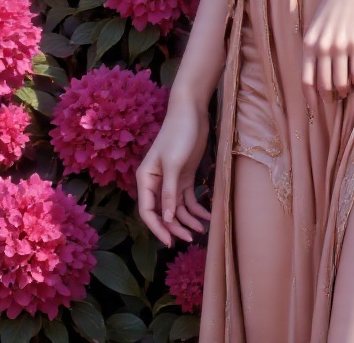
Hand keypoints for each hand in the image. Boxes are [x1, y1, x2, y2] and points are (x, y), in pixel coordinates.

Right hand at [135, 93, 212, 247]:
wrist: (191, 111)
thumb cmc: (178, 134)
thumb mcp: (174, 164)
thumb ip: (169, 193)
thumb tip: (166, 220)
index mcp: (146, 178)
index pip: (147, 210)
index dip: (157, 228)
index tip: (170, 242)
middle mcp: (156, 182)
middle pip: (163, 212)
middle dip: (175, 227)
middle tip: (190, 239)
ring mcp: (171, 180)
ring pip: (176, 208)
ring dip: (187, 220)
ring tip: (201, 230)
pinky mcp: (185, 176)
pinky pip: (188, 198)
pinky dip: (196, 209)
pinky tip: (207, 216)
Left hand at [301, 0, 353, 98]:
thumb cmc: (338, 1)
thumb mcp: (319, 22)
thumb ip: (316, 43)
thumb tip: (319, 68)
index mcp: (309, 42)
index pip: (306, 79)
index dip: (310, 98)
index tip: (315, 110)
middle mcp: (322, 47)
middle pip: (323, 85)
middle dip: (330, 97)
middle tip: (336, 99)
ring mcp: (339, 46)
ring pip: (340, 83)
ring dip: (345, 90)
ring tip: (349, 90)